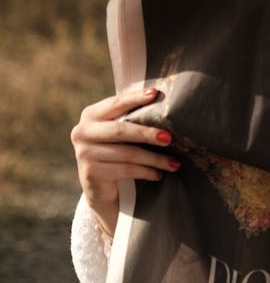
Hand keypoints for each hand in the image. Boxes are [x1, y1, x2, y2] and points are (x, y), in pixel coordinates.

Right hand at [70, 87, 179, 238]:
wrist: (99, 188)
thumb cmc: (114, 152)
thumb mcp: (118, 132)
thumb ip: (131, 118)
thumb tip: (161, 101)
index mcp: (90, 115)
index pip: (116, 103)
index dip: (135, 98)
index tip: (156, 94)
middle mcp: (82, 131)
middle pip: (121, 130)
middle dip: (147, 134)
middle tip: (169, 138)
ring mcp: (84, 153)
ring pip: (127, 154)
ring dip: (154, 159)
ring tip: (174, 163)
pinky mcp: (91, 173)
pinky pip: (126, 170)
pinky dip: (146, 172)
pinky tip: (159, 174)